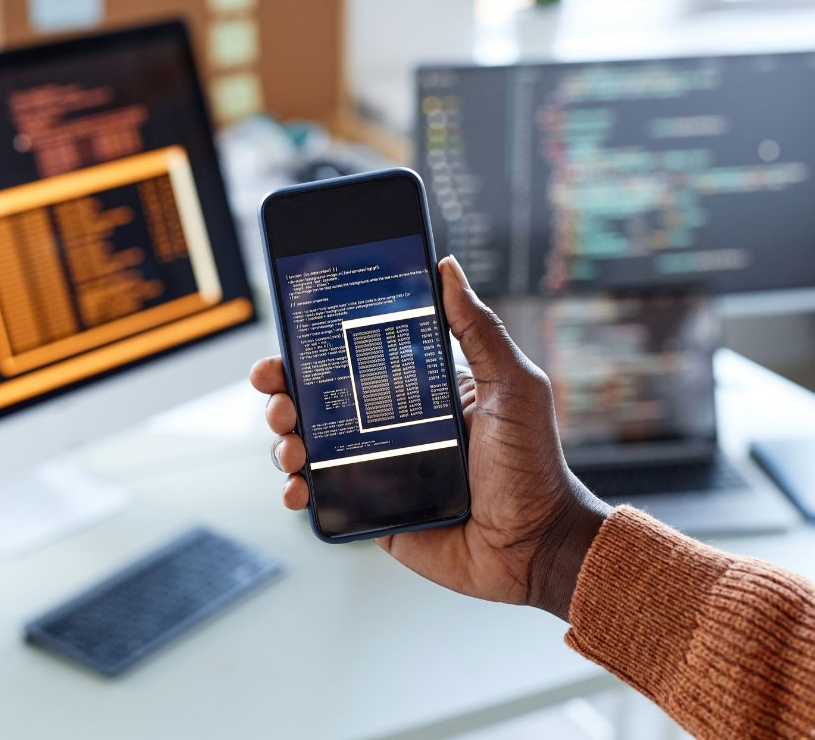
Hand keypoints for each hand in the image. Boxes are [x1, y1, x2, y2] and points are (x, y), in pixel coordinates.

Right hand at [250, 256, 610, 620]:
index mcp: (417, 389)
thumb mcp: (512, 386)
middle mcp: (391, 425)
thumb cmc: (533, 463)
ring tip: (290, 446)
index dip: (313, 348)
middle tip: (278, 398)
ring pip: (309, 446)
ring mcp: (377, 469)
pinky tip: (297, 490)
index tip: (289, 339)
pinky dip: (296, 492)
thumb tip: (446, 269)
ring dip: (283, 440)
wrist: (535, 546)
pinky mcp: (371, 511)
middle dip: (284, 393)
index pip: (353, 358)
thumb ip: (478, 330)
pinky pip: (322, 498)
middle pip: (318, 400)